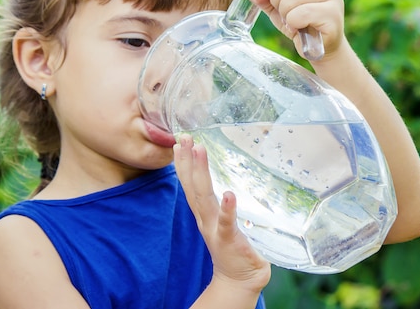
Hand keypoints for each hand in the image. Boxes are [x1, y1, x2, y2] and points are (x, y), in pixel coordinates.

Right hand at [173, 135, 270, 293]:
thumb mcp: (224, 222)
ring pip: (204, 198)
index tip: (180, 141)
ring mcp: (215, 229)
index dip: (183, 163)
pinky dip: (227, 209)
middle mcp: (205, 219)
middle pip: (193, 186)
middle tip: (185, 137)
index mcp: (204, 214)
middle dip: (187, 161)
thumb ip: (223, 205)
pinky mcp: (230, 240)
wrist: (239, 281)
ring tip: (198, 151)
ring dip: (200, 173)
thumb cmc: (235, 249)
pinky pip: (227, 223)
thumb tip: (230, 182)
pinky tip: (228, 194)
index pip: (190, 185)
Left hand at [247, 0, 345, 61]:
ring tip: (292, 21)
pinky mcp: (333, 13)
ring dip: (285, 12)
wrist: (319, 47)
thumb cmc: (297, 22)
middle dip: (277, 0)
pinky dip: (293, 22)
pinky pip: (303, 13)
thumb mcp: (275, 7)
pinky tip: (299, 27)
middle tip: (284, 14)